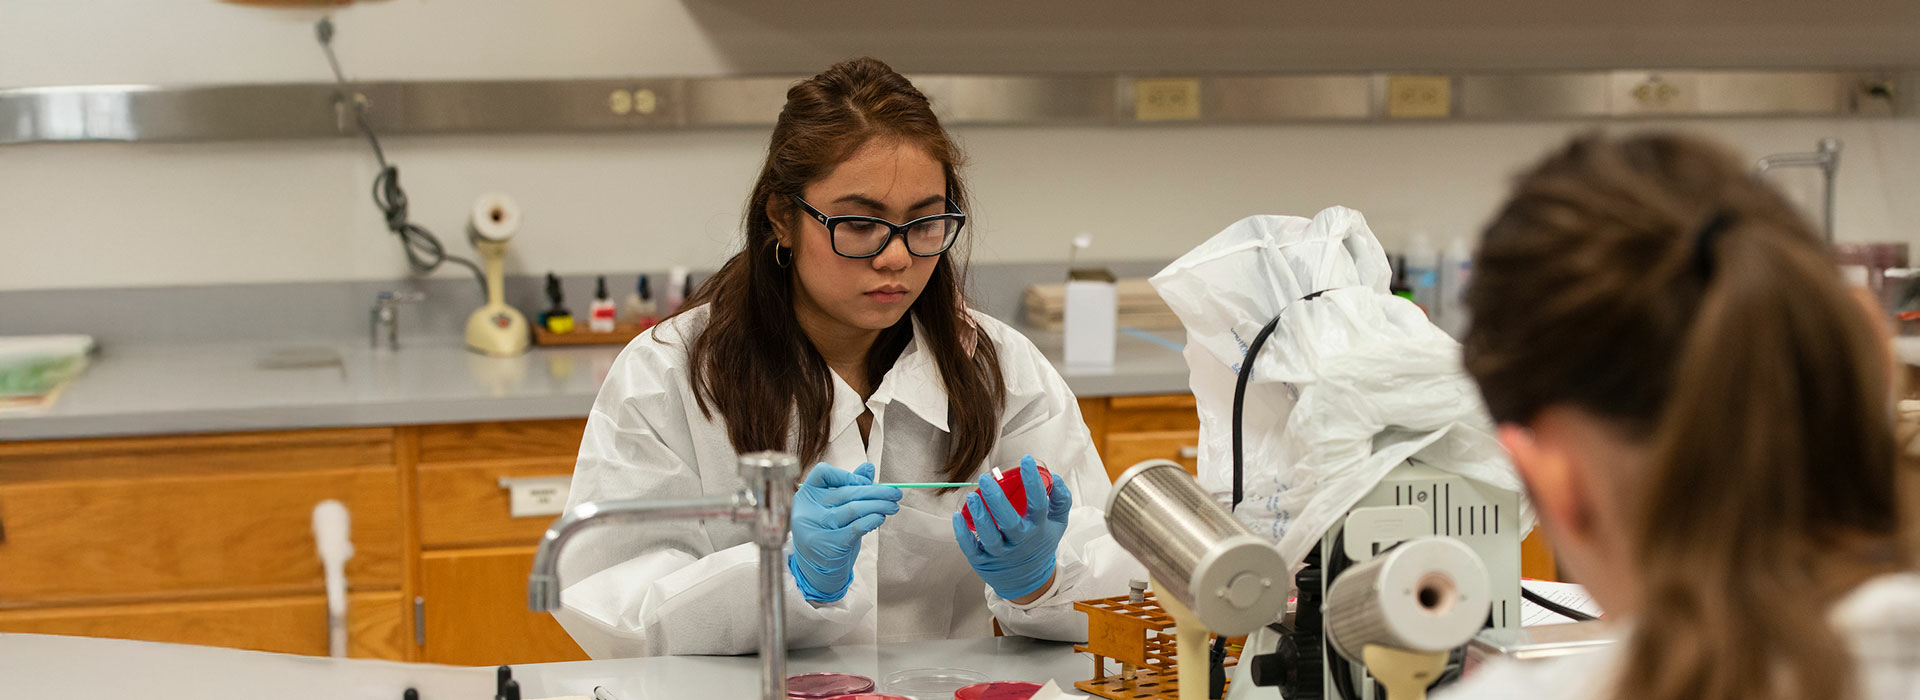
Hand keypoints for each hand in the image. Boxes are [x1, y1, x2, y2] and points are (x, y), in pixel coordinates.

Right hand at [789, 462, 901, 602]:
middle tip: (895, 493)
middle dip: (876, 491)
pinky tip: (881, 518)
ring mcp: (817, 528)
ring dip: (880, 505)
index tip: (865, 483)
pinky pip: (857, 527)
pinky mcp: (830, 545)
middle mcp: (807, 511)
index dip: (846, 475)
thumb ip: (848, 487)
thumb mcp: (832, 508)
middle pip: (846, 492)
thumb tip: (869, 467)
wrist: (816, 571)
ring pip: (854, 508)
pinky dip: (873, 520)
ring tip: (894, 506)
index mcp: (805, 496)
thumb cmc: (827, 533)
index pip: (822, 473)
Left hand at [951, 455, 1070, 600]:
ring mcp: (1001, 553)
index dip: (1033, 482)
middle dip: (997, 500)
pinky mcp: (983, 561)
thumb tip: (1055, 477)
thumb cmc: (1039, 543)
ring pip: (990, 536)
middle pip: (1009, 522)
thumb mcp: (1058, 524)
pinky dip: (963, 534)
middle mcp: (1020, 541)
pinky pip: (971, 549)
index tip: (1026, 460)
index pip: (1038, 503)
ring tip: (972, 496)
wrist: (1029, 580)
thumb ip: (1061, 500)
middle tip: (985, 479)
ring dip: (980, 516)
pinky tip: (957, 517)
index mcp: (1038, 528)